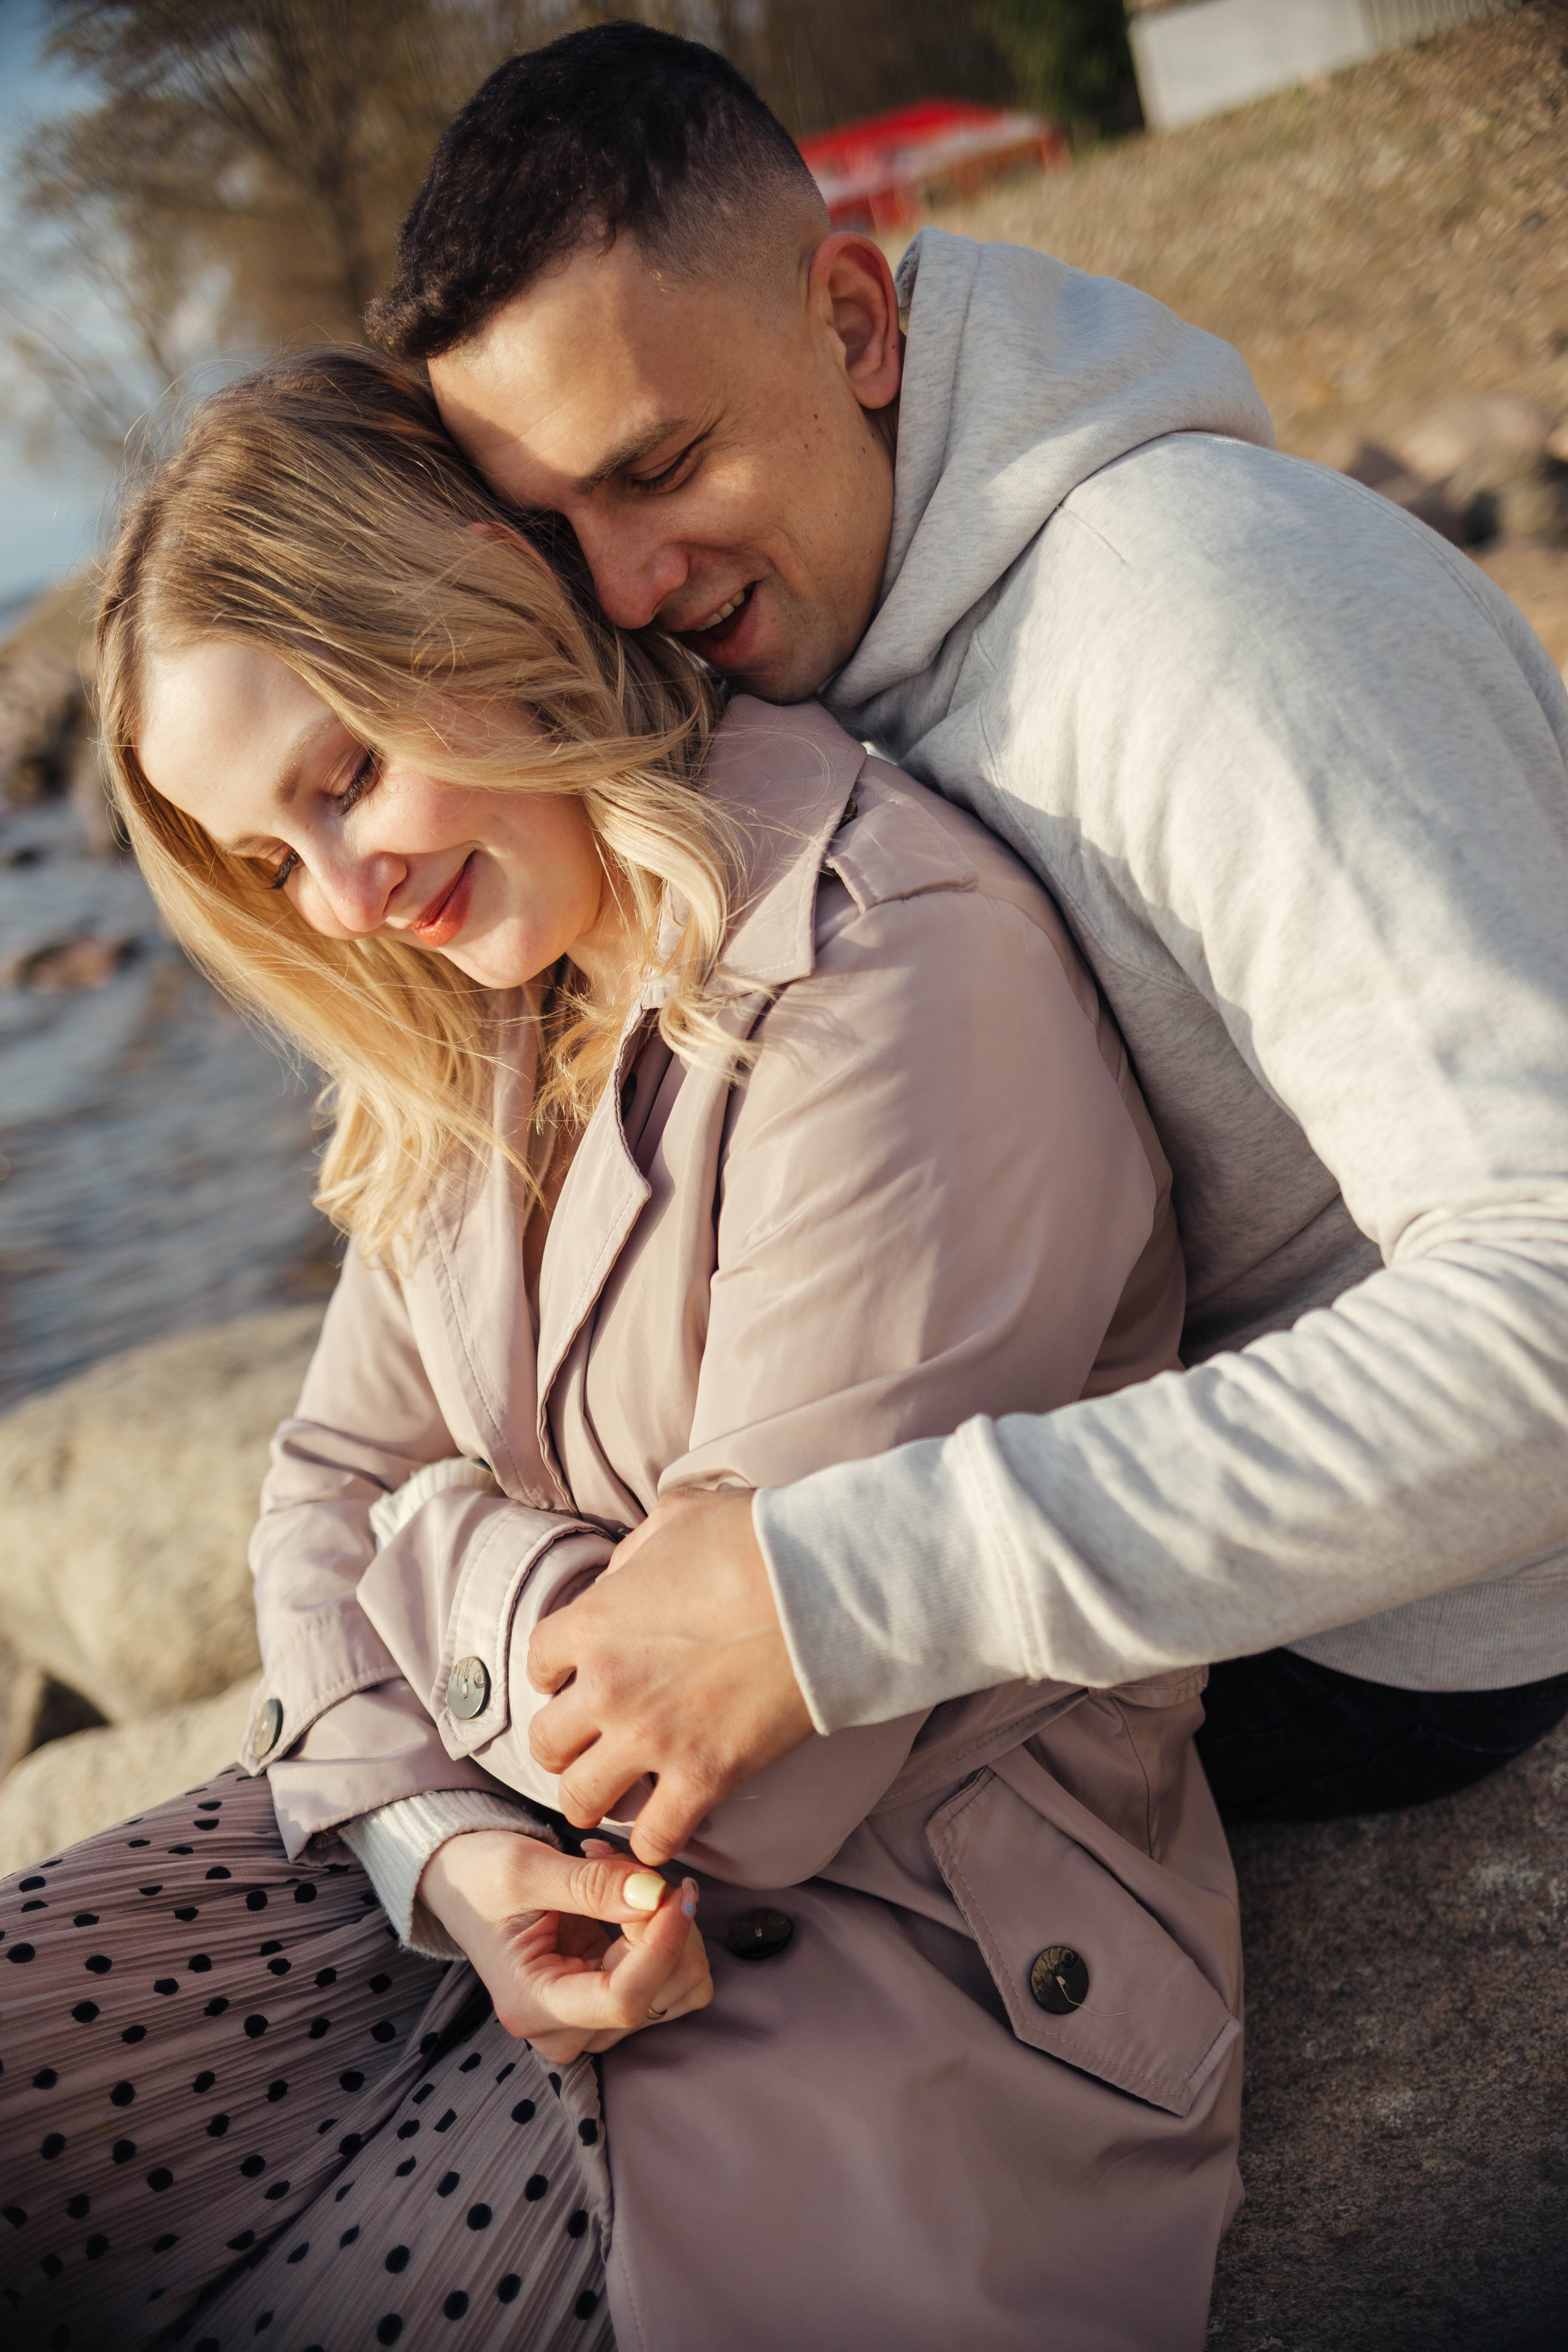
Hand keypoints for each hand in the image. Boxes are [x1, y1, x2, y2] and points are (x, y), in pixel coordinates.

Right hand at [418, 1829, 711, 2062]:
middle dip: (664, 1924)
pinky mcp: (614, 2001)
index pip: (622, 1999)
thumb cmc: (482, 1877)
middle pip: (659, 1994)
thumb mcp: (523, 1868)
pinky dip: (669, 1931)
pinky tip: (630, 1898)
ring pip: (679, 1988)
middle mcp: (564, 2030)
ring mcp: (593, 2022)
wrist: (466, 1886)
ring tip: (620, 1877)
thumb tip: (654, 1896)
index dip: (662, 1945)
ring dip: (670, 1925)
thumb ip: (591, 1885)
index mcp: (531, 2006)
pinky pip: (675, 1975)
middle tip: (628, 1866)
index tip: (676, 1891)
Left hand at [526, 1488, 814, 1864]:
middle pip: (544, 1742)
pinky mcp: (704, 1777)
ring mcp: (652, 1738)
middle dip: (566, 1744)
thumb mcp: (678, 1518)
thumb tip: (622, 1578)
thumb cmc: (758, 1542)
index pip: (538, 1663)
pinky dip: (655, 1839)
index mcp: (594, 1622)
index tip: (584, 1677)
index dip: (559, 1673)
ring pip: (579, 1799)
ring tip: (621, 1790)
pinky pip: (653, 1838)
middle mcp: (608, 1686)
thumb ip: (635, 1552)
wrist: (826, 1589)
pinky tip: (670, 1822)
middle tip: (597, 1740)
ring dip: (596, 1796)